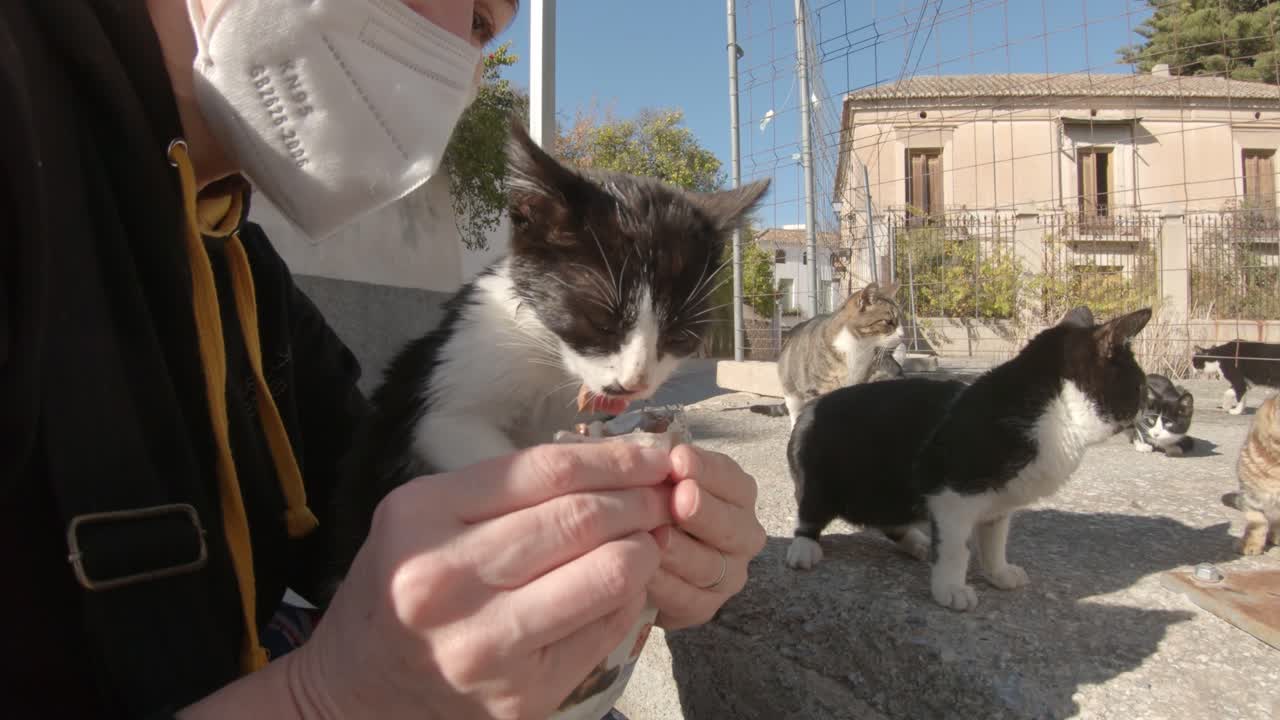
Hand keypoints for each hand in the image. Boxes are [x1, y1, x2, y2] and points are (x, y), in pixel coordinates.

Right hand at [293, 442, 674, 719]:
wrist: (356, 688)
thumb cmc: (399, 585)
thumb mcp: (423, 517)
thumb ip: (503, 489)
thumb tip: (610, 465)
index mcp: (420, 519)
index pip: (544, 472)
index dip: (613, 458)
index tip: (650, 453)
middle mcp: (447, 582)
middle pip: (580, 519)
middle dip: (640, 498)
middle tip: (664, 492)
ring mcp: (485, 645)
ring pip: (607, 574)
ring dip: (646, 546)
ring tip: (652, 535)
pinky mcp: (520, 694)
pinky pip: (603, 631)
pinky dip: (628, 598)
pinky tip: (624, 584)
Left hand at [647, 446, 766, 630]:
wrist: (633, 550)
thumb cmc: (648, 501)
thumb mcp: (653, 475)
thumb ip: (660, 465)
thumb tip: (656, 453)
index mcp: (736, 493)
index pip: (732, 479)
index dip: (707, 470)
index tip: (678, 461)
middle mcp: (742, 534)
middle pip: (732, 526)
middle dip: (705, 511)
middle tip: (679, 499)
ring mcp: (727, 575)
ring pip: (711, 566)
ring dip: (683, 552)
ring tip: (655, 538)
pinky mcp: (703, 607)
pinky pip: (690, 600)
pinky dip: (667, 587)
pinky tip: (644, 572)